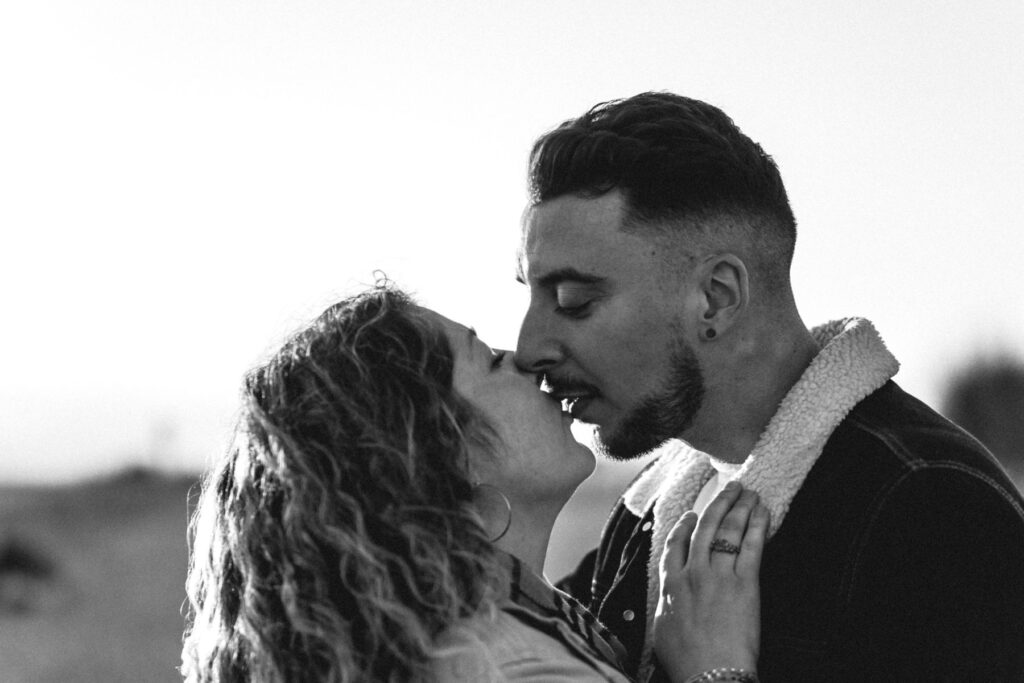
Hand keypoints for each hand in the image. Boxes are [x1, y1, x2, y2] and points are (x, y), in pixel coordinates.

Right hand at [652, 482, 768, 681]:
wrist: (709, 673)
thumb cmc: (685, 660)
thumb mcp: (662, 628)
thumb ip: (667, 605)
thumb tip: (669, 598)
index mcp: (671, 584)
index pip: (676, 544)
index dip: (685, 525)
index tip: (692, 514)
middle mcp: (693, 573)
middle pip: (705, 528)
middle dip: (719, 504)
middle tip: (730, 487)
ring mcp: (719, 576)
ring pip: (728, 531)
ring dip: (739, 507)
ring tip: (749, 492)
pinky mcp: (745, 585)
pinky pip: (751, 547)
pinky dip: (757, 527)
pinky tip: (763, 513)